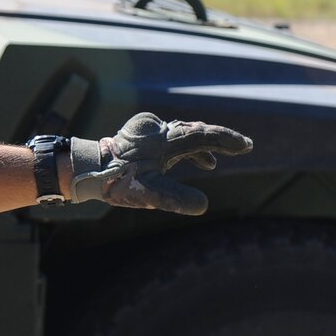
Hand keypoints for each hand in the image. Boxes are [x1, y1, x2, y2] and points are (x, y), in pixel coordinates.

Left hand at [70, 113, 253, 215]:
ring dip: (201, 146)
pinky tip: (198, 162)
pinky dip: (185, 147)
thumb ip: (175, 199)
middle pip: (194, 131)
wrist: (89, 169)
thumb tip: (203, 207)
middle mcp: (157, 129)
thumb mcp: (148, 194)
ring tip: (214, 163)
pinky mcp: (142, 133)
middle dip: (217, 139)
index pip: (202, 135)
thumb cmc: (117, 182)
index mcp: (163, 140)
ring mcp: (149, 129)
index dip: (225, 139)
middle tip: (242, 146)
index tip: (246, 145)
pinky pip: (171, 136)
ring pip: (182, 134)